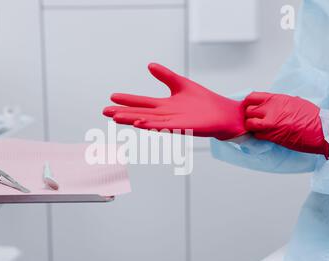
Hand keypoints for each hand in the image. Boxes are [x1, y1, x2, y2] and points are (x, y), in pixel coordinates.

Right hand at [103, 63, 246, 140]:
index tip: (112, 97)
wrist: (224, 114)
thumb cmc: (205, 102)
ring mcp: (174, 122)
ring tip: (116, 118)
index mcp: (165, 105)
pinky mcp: (184, 127)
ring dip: (132, 119)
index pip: (142, 102)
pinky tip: (139, 123)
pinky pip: (165, 126)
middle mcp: (166, 115)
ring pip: (148, 121)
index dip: (127, 100)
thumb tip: (149, 65)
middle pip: (140, 113)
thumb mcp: (182, 84)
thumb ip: (165, 76)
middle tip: (104, 111)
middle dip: (122, 112)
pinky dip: (151, 125)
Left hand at [243, 92, 328, 157]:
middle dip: (248, 116)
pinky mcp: (272, 136)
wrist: (321, 130)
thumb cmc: (311, 116)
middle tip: (253, 119)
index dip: (247, 103)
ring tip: (256, 128)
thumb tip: (269, 104)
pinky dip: (257, 135)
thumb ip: (278, 103)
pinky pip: (257, 135)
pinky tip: (264, 134)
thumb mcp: (294, 102)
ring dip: (251, 127)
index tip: (248, 107)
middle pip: (248, 111)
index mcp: (277, 99)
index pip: (252, 97)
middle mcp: (271, 109)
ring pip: (249, 124)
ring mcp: (271, 123)